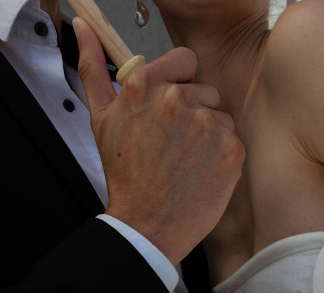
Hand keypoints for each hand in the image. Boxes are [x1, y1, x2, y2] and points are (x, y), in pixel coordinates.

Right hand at [74, 18, 244, 264]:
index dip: (181, 84)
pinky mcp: (231, 150)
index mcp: (148, 85)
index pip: (185, 62)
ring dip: (209, 136)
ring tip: (187, 161)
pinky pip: (233, 142)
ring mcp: (208, 124)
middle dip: (194, 113)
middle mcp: (179, 99)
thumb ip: (94, 67)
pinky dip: (222, 158)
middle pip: (205, 91)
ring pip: (220, 117)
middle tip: (175, 145)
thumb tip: (82, 28)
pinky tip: (202, 173)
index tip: (172, 109)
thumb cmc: (126, 177)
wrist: (148, 225)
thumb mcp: (102, 118)